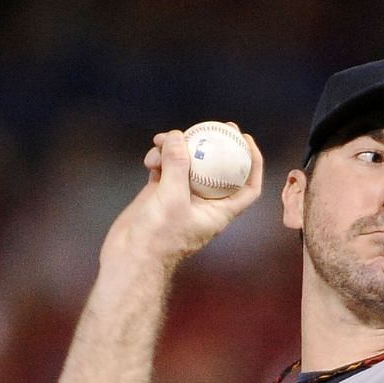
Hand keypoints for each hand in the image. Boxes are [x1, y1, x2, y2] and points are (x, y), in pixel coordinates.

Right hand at [101, 126, 264, 267]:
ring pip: (188, 165)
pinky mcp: (161, 193)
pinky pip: (166, 168)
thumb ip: (177, 167)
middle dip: (216, 146)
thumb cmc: (159, 238)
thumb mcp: (172, 199)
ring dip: (176, 150)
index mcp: (220, 211)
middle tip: (213, 125)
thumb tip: (178, 137)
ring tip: (160, 142)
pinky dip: (159, 158)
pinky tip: (150, 157)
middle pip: (218, 169)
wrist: (131, 257)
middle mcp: (205, 203)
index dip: (253, 163)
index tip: (246, 140)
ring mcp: (182, 197)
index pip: (248, 187)